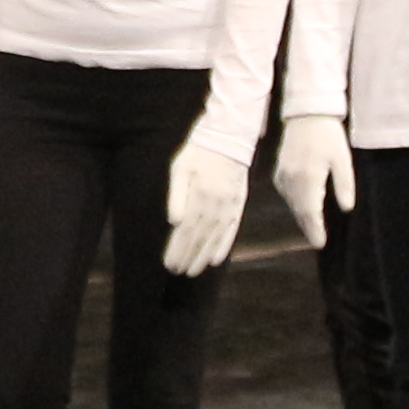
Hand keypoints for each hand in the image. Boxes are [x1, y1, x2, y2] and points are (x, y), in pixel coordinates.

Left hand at [164, 142, 248, 277]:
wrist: (229, 137)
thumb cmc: (198, 152)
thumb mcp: (180, 168)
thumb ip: (177, 195)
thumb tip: (175, 222)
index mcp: (200, 196)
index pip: (186, 230)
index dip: (178, 249)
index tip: (169, 263)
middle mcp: (216, 205)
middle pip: (200, 237)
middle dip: (188, 256)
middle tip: (178, 271)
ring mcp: (229, 206)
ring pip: (215, 237)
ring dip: (203, 256)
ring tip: (193, 271)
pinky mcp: (238, 205)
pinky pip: (232, 230)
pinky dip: (224, 246)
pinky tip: (216, 259)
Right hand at [273, 116, 353, 249]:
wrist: (307, 114)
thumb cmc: (328, 135)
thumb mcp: (343, 159)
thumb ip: (344, 184)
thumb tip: (347, 208)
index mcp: (309, 177)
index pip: (310, 211)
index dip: (315, 229)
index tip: (320, 243)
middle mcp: (292, 179)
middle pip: (299, 210)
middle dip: (309, 226)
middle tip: (317, 241)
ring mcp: (283, 174)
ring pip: (292, 202)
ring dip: (301, 215)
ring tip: (312, 227)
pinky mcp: (279, 169)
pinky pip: (286, 193)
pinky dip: (295, 203)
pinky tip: (303, 205)